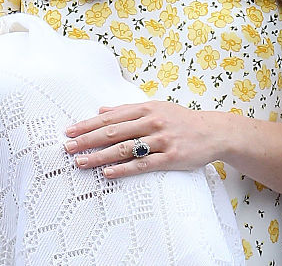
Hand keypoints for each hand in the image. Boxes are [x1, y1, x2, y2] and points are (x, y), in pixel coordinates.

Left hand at [63, 101, 225, 177]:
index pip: (111, 117)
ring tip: (81, 162)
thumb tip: (102, 109)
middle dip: (88, 140)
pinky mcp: (170, 157)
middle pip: (113, 132)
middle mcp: (152, 122)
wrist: (213, 132)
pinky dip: (123, 169)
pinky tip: (107, 173)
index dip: (89, 124)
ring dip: (100, 156)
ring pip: (124, 148)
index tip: (70, 131)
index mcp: (147, 108)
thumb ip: (129, 110)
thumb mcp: (157, 108)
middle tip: (67, 147)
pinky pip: (142, 164)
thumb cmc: (181, 120)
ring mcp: (161, 140)